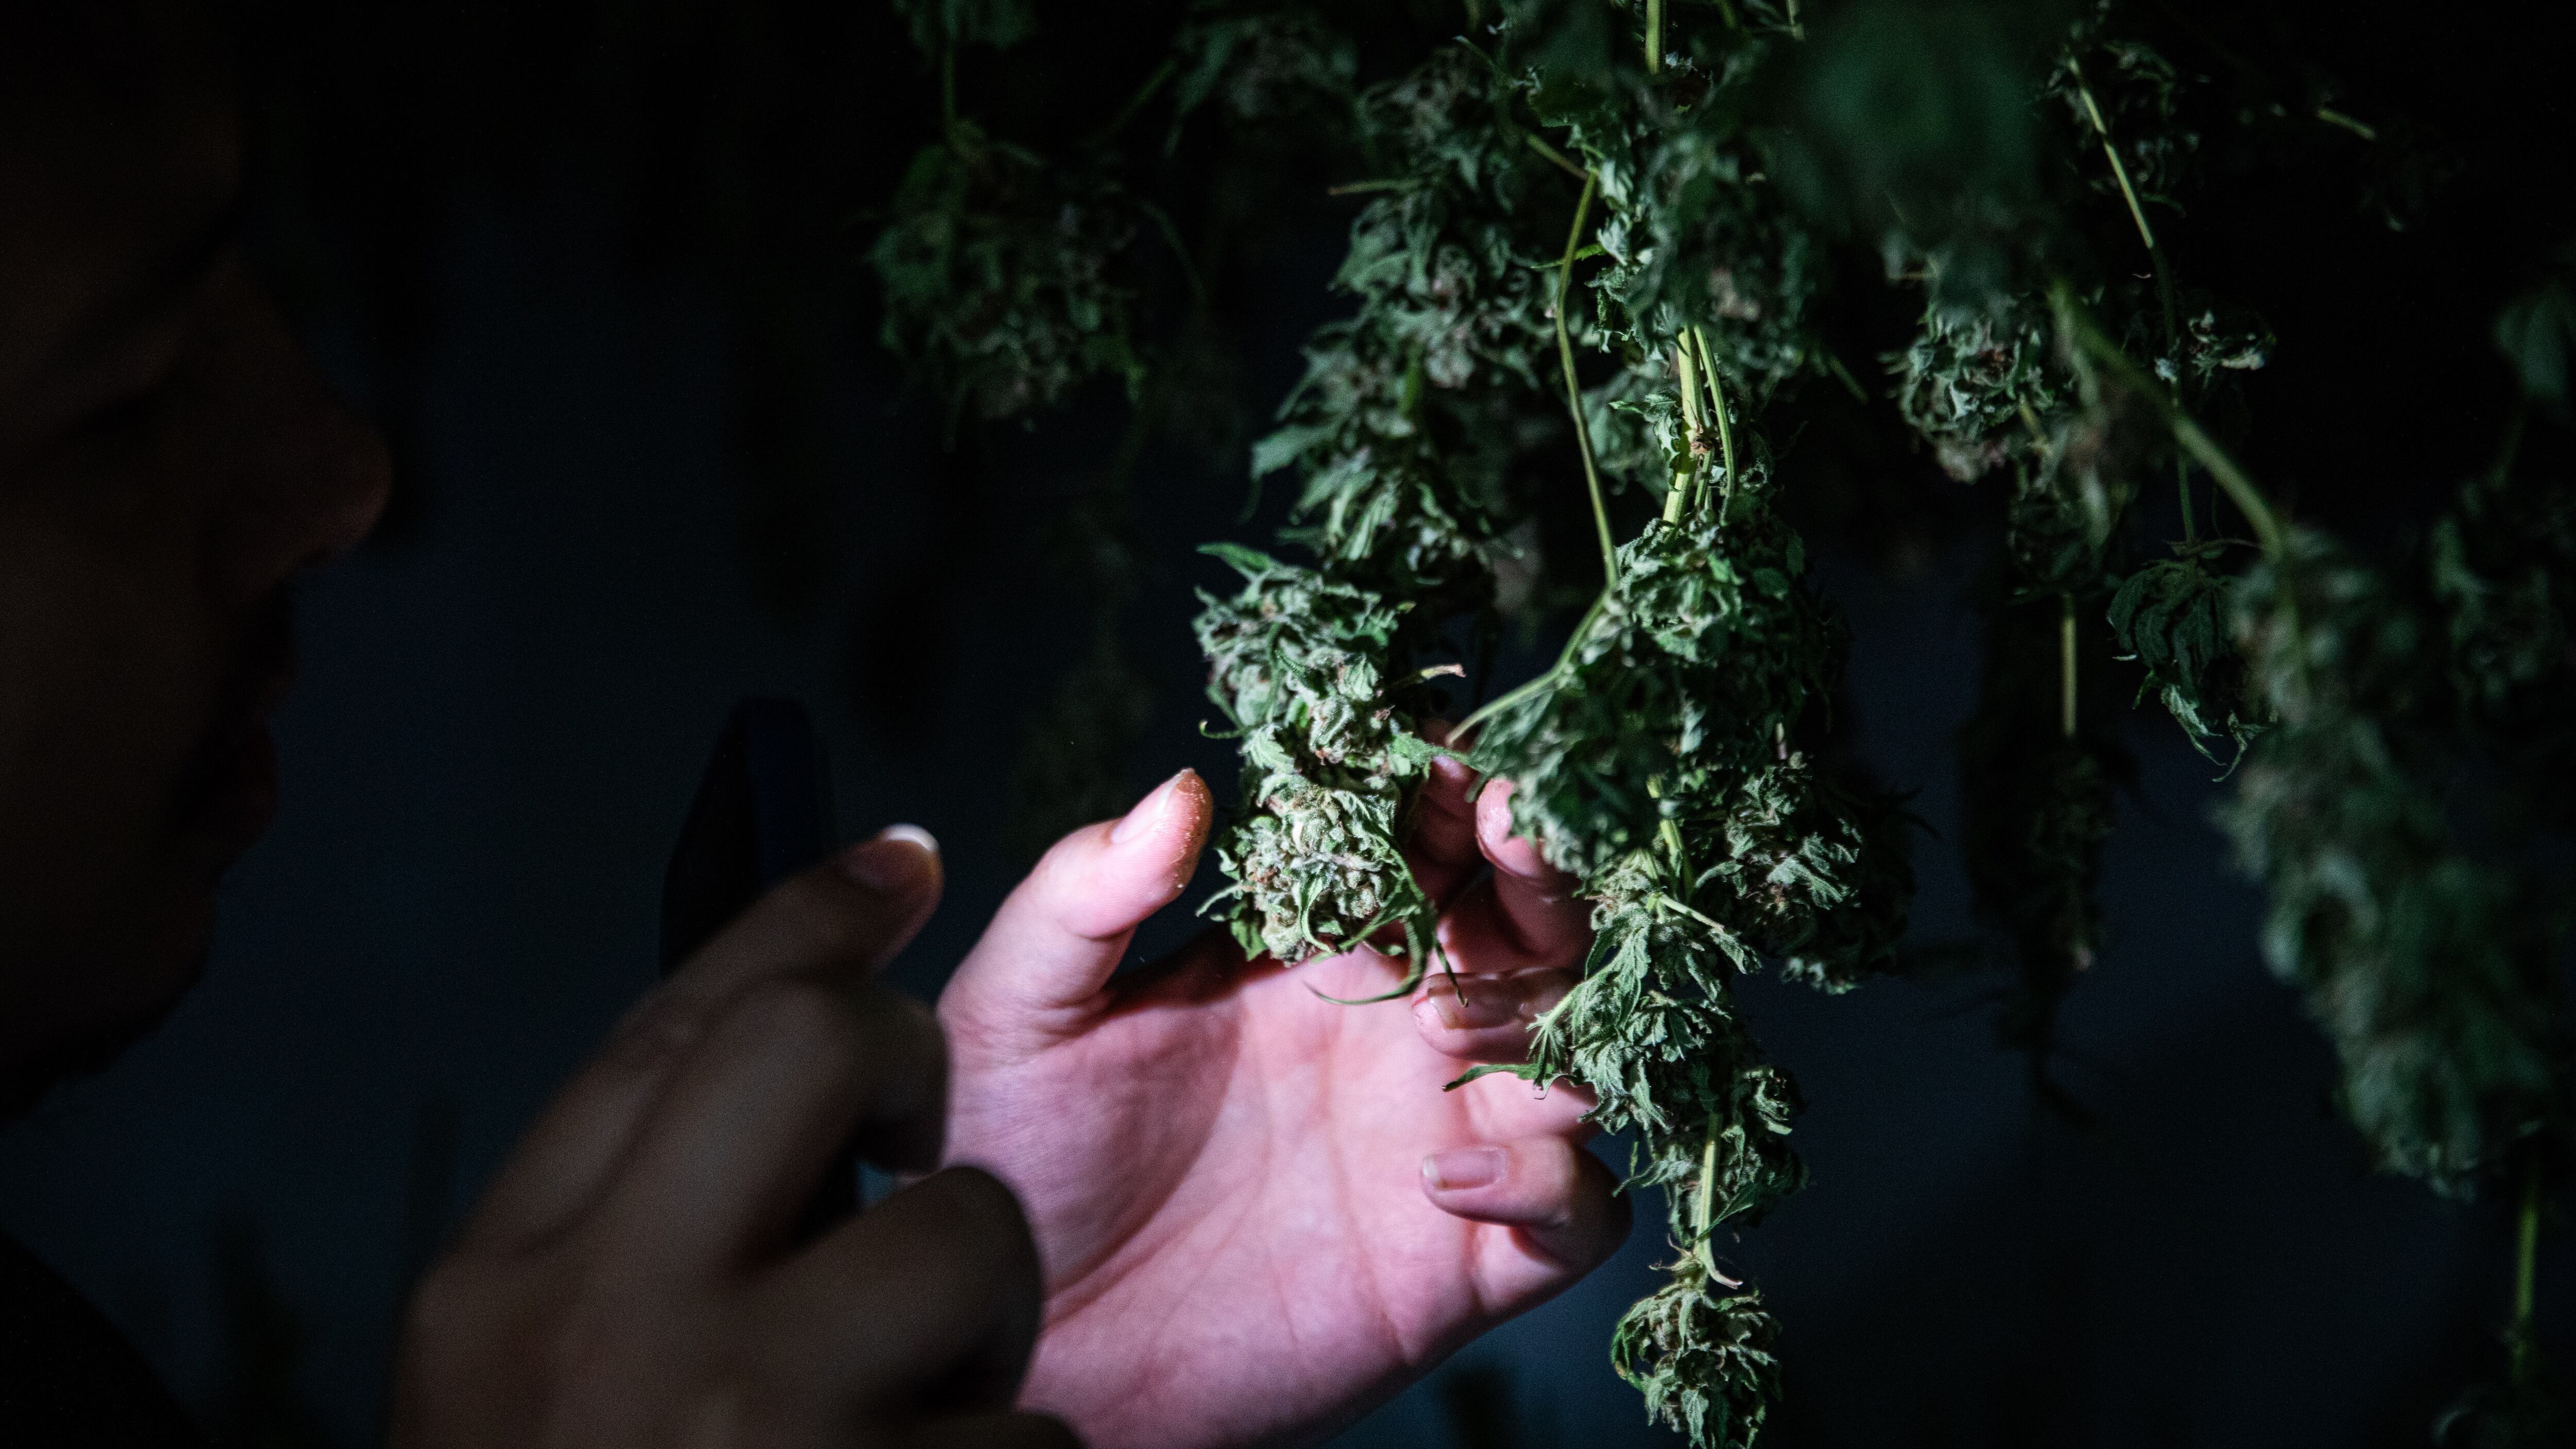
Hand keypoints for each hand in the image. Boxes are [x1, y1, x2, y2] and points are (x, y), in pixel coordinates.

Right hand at [391, 834, 1074, 1448]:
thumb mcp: (509, 1388)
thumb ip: (615, 1239)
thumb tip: (772, 1081)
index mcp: (500, 1290)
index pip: (665, 1032)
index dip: (799, 920)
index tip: (894, 861)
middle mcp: (620, 1326)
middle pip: (814, 1044)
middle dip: (906, 1056)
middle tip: (927, 1140)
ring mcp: (764, 1419)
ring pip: (971, 1236)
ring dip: (985, 1319)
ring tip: (918, 1418)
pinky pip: (1039, 1427)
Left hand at [940, 753, 1628, 1448]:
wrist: (1019, 1346)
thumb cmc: (1011, 1166)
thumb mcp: (1020, 1013)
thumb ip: (1084, 896)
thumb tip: (1180, 789)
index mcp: (1313, 949)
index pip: (1420, 839)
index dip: (1444, 787)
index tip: (1436, 753)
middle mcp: (1399, 1031)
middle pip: (1530, 926)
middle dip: (1539, 869)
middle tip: (1511, 832)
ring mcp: (1443, 1140)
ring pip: (1578, 1051)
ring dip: (1542, 1016)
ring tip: (1442, 1019)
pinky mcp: (1464, 1264)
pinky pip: (1579, 1212)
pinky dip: (1552, 1182)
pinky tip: (1447, 1177)